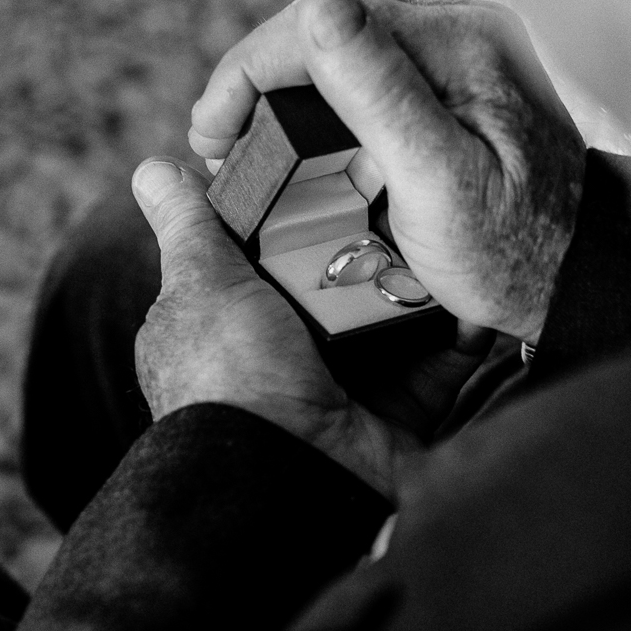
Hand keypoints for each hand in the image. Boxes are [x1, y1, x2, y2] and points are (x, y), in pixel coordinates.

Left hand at [130, 158, 489, 497]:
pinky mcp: (404, 408)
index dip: (303, 208)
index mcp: (237, 322)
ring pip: (399, 311)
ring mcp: (353, 382)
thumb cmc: (232, 378)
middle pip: (346, 273)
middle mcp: (293, 351)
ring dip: (426, 275)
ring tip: (451, 224)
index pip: (274, 249)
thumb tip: (151, 169)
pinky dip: (464, 329)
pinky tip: (478, 287)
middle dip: (377, 235)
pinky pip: (444, 359)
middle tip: (408, 185)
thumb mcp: (201, 286)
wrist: (291, 476)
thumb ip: (189, 227)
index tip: (340, 155)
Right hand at [189, 0, 585, 342]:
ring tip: (245, 138)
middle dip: (262, 75)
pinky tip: (298, 135)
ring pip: (347, 45)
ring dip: (289, 86)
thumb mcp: (438, 184)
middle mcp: (467, 33)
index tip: (212, 126)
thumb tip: (317, 10)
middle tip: (216, 137)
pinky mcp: (461, 85)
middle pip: (333, 23)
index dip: (254, 67)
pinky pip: (373, 71)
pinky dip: (324, 100)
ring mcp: (466, 56)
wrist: (576, 282)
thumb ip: (378, 94)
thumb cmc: (512, 252)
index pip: (328, 18)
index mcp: (461, 45)